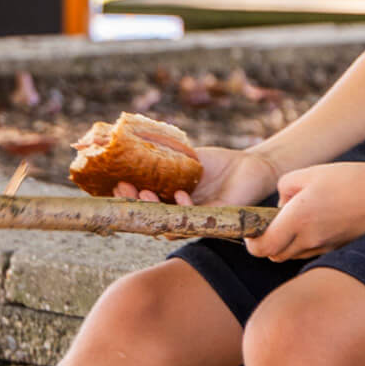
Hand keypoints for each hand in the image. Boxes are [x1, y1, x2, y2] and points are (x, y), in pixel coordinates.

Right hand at [114, 147, 276, 207]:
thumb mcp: (186, 158)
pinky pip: (192, 223)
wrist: (249, 167)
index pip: (142, 201)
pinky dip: (183, 210)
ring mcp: (192, 219)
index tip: (115, 182)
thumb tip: (137, 143)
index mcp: (167, 198)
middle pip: (149, 215)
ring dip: (154, 209)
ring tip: (146, 193)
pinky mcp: (211, 221)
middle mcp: (177, 212)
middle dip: (133, 203)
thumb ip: (164, 157)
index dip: (127, 195)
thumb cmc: (216, 163)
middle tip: (124, 188)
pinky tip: (180, 195)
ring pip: (166, 223)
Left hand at [244, 161, 364, 261]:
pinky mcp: (339, 249)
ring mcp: (326, 247)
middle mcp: (310, 238)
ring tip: (297, 221)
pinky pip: (313, 252)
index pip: (262, 247)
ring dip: (288, 244)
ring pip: (294, 255)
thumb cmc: (349, 178)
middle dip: (268, 244)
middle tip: (272, 225)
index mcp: (298, 219)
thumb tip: (280, 205)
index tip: (253, 230)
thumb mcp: (310, 172)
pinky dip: (307, 243)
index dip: (252, 243)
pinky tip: (318, 223)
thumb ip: (285, 187)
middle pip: (275, 255)